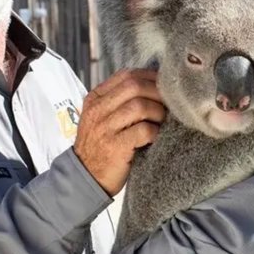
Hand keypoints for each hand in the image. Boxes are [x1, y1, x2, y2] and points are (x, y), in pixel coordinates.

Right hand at [74, 69, 164, 195]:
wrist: (85, 177)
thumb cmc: (100, 146)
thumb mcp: (101, 118)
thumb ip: (119, 101)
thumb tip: (154, 85)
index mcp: (95, 98)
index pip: (126, 75)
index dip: (149, 77)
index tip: (164, 84)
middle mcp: (98, 110)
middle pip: (134, 87)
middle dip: (157, 93)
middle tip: (168, 104)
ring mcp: (105, 128)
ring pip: (140, 107)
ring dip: (158, 113)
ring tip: (161, 122)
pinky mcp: (115, 147)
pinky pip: (143, 130)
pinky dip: (155, 132)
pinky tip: (155, 137)